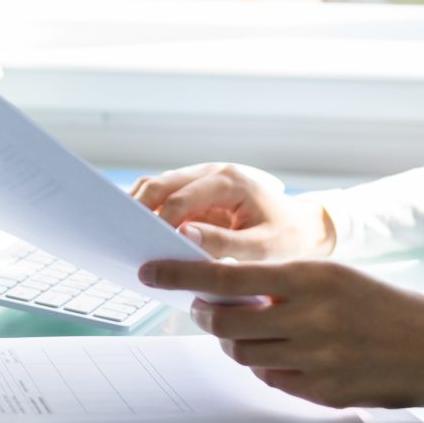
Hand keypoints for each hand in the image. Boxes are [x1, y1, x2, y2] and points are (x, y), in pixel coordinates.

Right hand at [129, 162, 328, 260]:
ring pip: (156, 186)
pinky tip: (140, 234)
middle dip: (137, 208)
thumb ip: (225, 243)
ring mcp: (202, 181)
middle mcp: (212, 173)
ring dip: (139, 208)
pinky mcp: (197, 194)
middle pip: (160, 184)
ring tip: (123, 235)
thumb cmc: (288, 239)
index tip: (144, 245)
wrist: (303, 228)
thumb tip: (184, 236)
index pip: (181, 198)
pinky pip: (165, 198)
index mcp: (229, 181)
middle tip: (120, 236)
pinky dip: (149, 212)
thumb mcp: (264, 248)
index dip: (159, 221)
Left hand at [136, 257, 423, 411]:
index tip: (149, 272)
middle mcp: (308, 317)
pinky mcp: (322, 391)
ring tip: (261, 333)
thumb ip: (285, 284)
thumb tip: (228, 290)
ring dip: (237, 344)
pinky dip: (269, 367)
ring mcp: (315, 358)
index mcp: (310, 278)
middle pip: (224, 322)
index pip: (226, 276)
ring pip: (242, 354)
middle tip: (208, 311)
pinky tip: (293, 356)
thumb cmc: (387, 308)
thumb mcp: (336, 278)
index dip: (180, 276)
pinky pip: (271, 379)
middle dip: (207, 317)